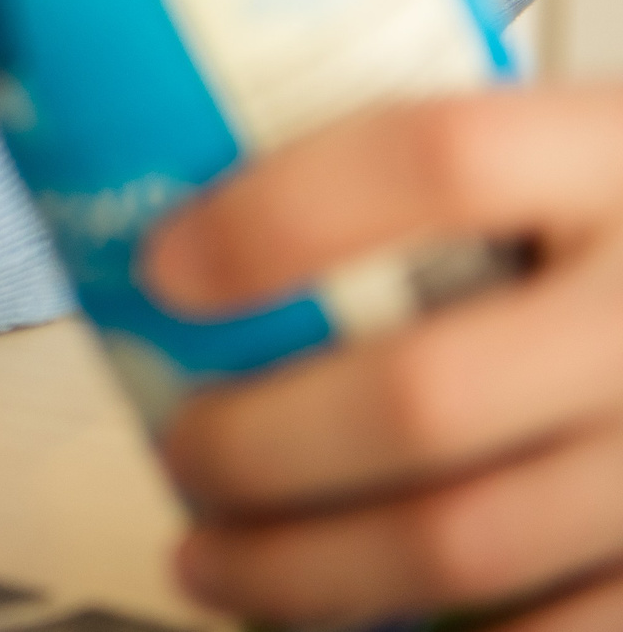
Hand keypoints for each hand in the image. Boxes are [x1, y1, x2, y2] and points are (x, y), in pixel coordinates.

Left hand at [142, 86, 622, 629]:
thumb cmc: (611, 235)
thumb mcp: (558, 159)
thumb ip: (414, 180)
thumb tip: (184, 231)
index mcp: (609, 162)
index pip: (439, 162)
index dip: (280, 219)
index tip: (166, 268)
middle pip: (422, 395)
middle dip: (255, 443)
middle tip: (179, 447)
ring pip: (459, 544)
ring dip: (296, 569)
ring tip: (208, 558)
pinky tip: (344, 615)